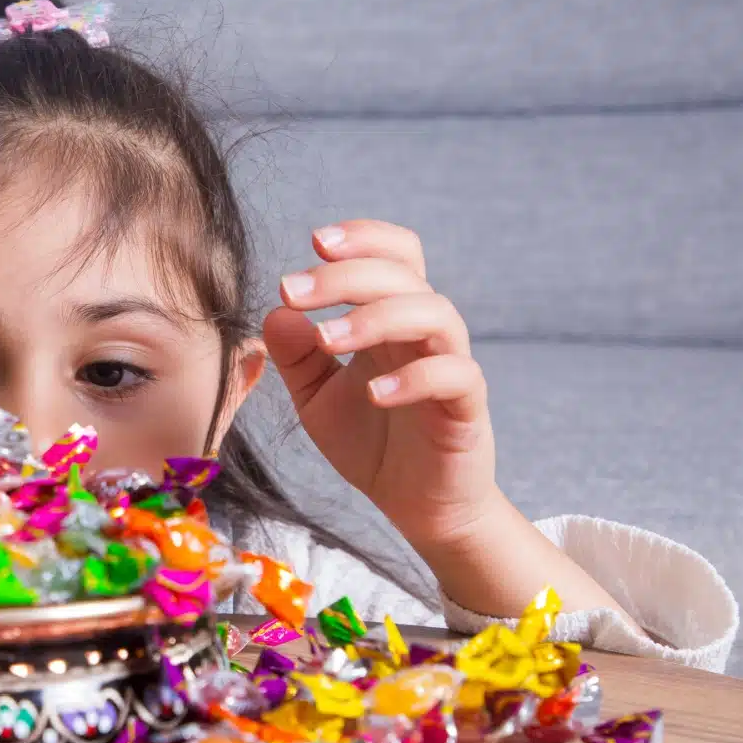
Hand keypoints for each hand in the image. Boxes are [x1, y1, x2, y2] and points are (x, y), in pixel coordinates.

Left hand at [263, 220, 499, 549]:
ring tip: (326, 340)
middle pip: (403, 275)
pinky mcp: (466, 408)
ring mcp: (450, 366)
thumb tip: (276, 311)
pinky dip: (414, 378)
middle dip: (345, 275)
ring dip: (375, 318)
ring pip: (434, 314)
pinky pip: (454, 376)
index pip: (393, 256)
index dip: (364, 237)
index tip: (315, 242)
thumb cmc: (370, 442)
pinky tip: (374, 393)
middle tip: (293, 289)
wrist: (414, 504)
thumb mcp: (315, 397)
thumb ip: (296, 356)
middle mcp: (424, 334)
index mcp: (391, 321)